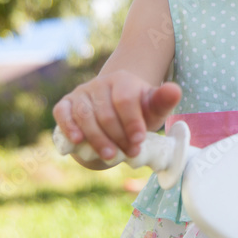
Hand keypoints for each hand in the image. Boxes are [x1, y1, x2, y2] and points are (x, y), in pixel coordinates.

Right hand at [53, 72, 181, 161]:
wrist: (116, 110)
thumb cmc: (139, 112)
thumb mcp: (154, 108)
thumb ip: (164, 101)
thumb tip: (175, 90)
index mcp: (123, 80)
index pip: (125, 100)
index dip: (132, 122)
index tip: (139, 140)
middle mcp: (100, 83)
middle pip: (105, 112)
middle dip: (118, 136)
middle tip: (129, 153)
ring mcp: (82, 93)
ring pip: (84, 115)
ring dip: (96, 138)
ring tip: (110, 156)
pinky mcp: (66, 103)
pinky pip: (62, 112)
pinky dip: (68, 126)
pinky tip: (77, 141)